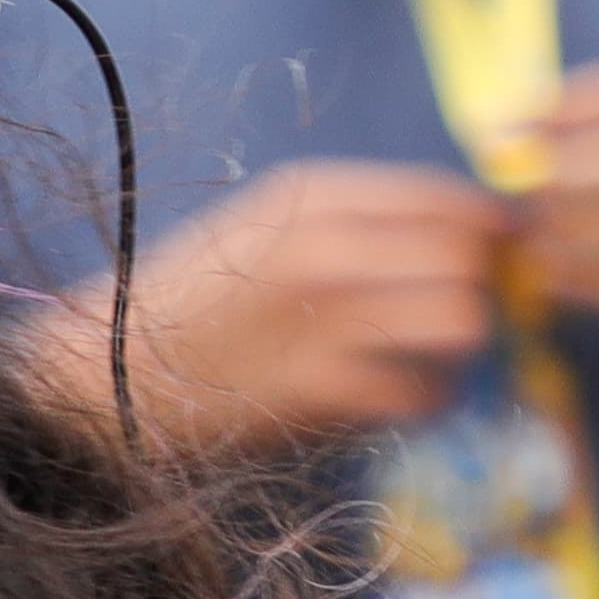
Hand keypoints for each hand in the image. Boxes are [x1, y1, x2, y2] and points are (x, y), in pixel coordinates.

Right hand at [99, 163, 507, 454]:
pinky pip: (420, 392)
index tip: (494, 260)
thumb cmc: (191, 303)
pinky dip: (426, 401)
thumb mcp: (262, 227)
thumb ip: (356, 220)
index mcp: (315, 196)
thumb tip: (468, 231)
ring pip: (462, 320)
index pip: (452, 199)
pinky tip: (400, 402)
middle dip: (486, 289)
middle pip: (469, 256)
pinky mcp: (314, 388)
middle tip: (468, 317)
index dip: (493, 232)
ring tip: (437, 361)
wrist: (103, 378)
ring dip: (465, 347)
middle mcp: (325, 246)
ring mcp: (321, 318)